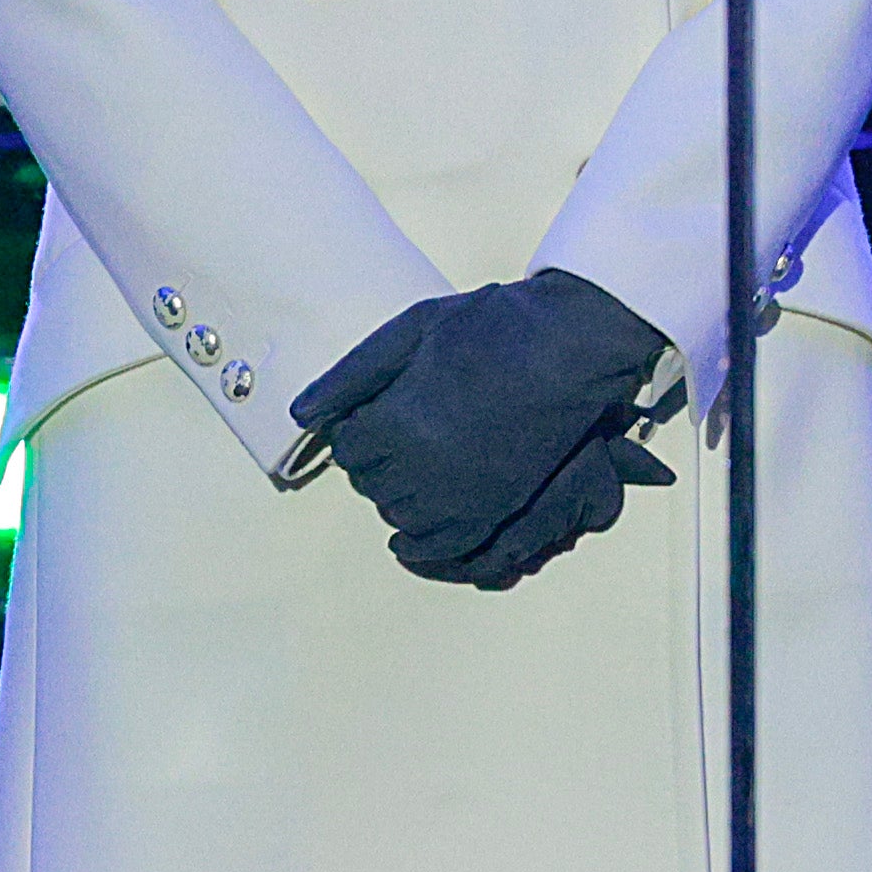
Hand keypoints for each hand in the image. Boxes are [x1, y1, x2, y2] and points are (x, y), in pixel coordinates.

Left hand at [288, 268, 672, 586]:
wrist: (569, 344)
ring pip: (401, 515)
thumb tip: (302, 415)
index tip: (376, 411)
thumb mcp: (412, 330)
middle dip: (376, 458)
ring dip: (399, 492)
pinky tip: (419, 525)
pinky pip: (444, 544)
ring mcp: (465, 493)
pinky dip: (425, 540)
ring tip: (420, 458)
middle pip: (371, 484)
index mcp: (398, 422)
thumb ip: (350, 375)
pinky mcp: (498, 506)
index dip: (357, 428)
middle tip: (400, 431)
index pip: (348, 448)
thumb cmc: (491, 327)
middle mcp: (426, 467)